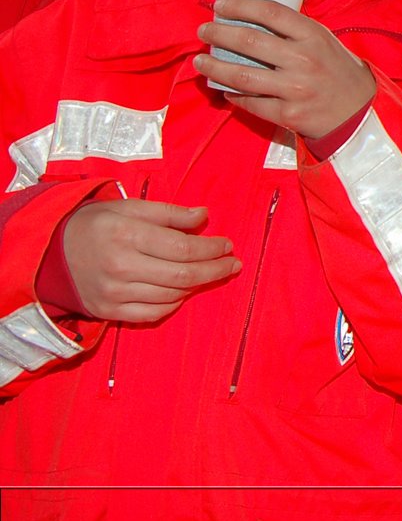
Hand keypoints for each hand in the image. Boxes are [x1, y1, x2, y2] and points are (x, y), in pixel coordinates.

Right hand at [63, 200, 239, 321]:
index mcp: (127, 234)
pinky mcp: (108, 311)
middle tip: (233, 264)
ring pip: (172, 295)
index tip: (228, 245)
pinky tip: (184, 291)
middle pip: (183, 275)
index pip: (184, 248)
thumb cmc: (95, 224)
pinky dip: (174, 303)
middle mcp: (121, 266)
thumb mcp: (130, 207)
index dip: (212, 249)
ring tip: (212, 274)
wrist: (49, 253)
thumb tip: (204, 216)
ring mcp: (114, 293)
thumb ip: (169, 213)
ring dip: (198, 285)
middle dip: (215, 270)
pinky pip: (153, 313)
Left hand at [194, 0, 375, 138]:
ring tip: (201, 61)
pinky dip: (232, 95)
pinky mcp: (288, 114)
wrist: (359, 113)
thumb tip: (251, 19)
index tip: (219, 6)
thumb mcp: (324, 41)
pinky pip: (250, 102)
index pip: (269, 12)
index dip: (239, 6)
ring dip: (214, 66)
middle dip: (218, 33)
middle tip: (204, 31)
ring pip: (242, 76)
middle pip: (248, 40)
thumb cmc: (338, 72)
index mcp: (313, 36)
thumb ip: (294, 31)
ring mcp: (295, 88)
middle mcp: (303, 60)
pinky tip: (224, 88)